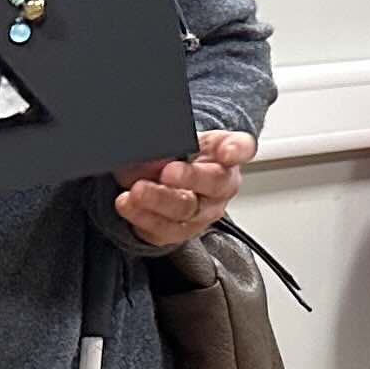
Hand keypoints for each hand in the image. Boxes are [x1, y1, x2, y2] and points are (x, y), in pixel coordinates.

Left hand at [111, 129, 257, 249]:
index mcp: (224, 153)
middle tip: (168, 172)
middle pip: (214, 183)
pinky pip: (164, 228)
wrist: (165, 181)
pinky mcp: (180, 230)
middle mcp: (220, 184)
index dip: (236, 150)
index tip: (227, 152)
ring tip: (137, 191)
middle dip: (190, 177)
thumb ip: (168, 140)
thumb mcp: (174, 138)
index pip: (242, 148)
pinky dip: (142, 216)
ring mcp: (203, 211)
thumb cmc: (178, 156)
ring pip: (187, 210)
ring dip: (160, 200)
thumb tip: (152, 149)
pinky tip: (128, 204)